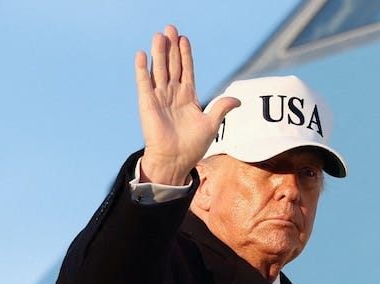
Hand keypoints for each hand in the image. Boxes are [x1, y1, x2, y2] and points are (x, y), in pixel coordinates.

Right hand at [134, 25, 239, 185]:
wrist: (175, 160)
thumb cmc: (192, 146)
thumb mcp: (211, 124)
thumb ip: (221, 108)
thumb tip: (237, 99)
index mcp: (188, 97)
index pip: (186, 70)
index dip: (185, 54)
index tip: (184, 39)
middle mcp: (172, 94)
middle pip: (172, 65)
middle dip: (171, 47)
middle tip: (170, 28)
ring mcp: (159, 98)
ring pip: (159, 70)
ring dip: (159, 52)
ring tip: (160, 35)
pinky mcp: (147, 104)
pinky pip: (144, 83)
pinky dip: (142, 69)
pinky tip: (142, 55)